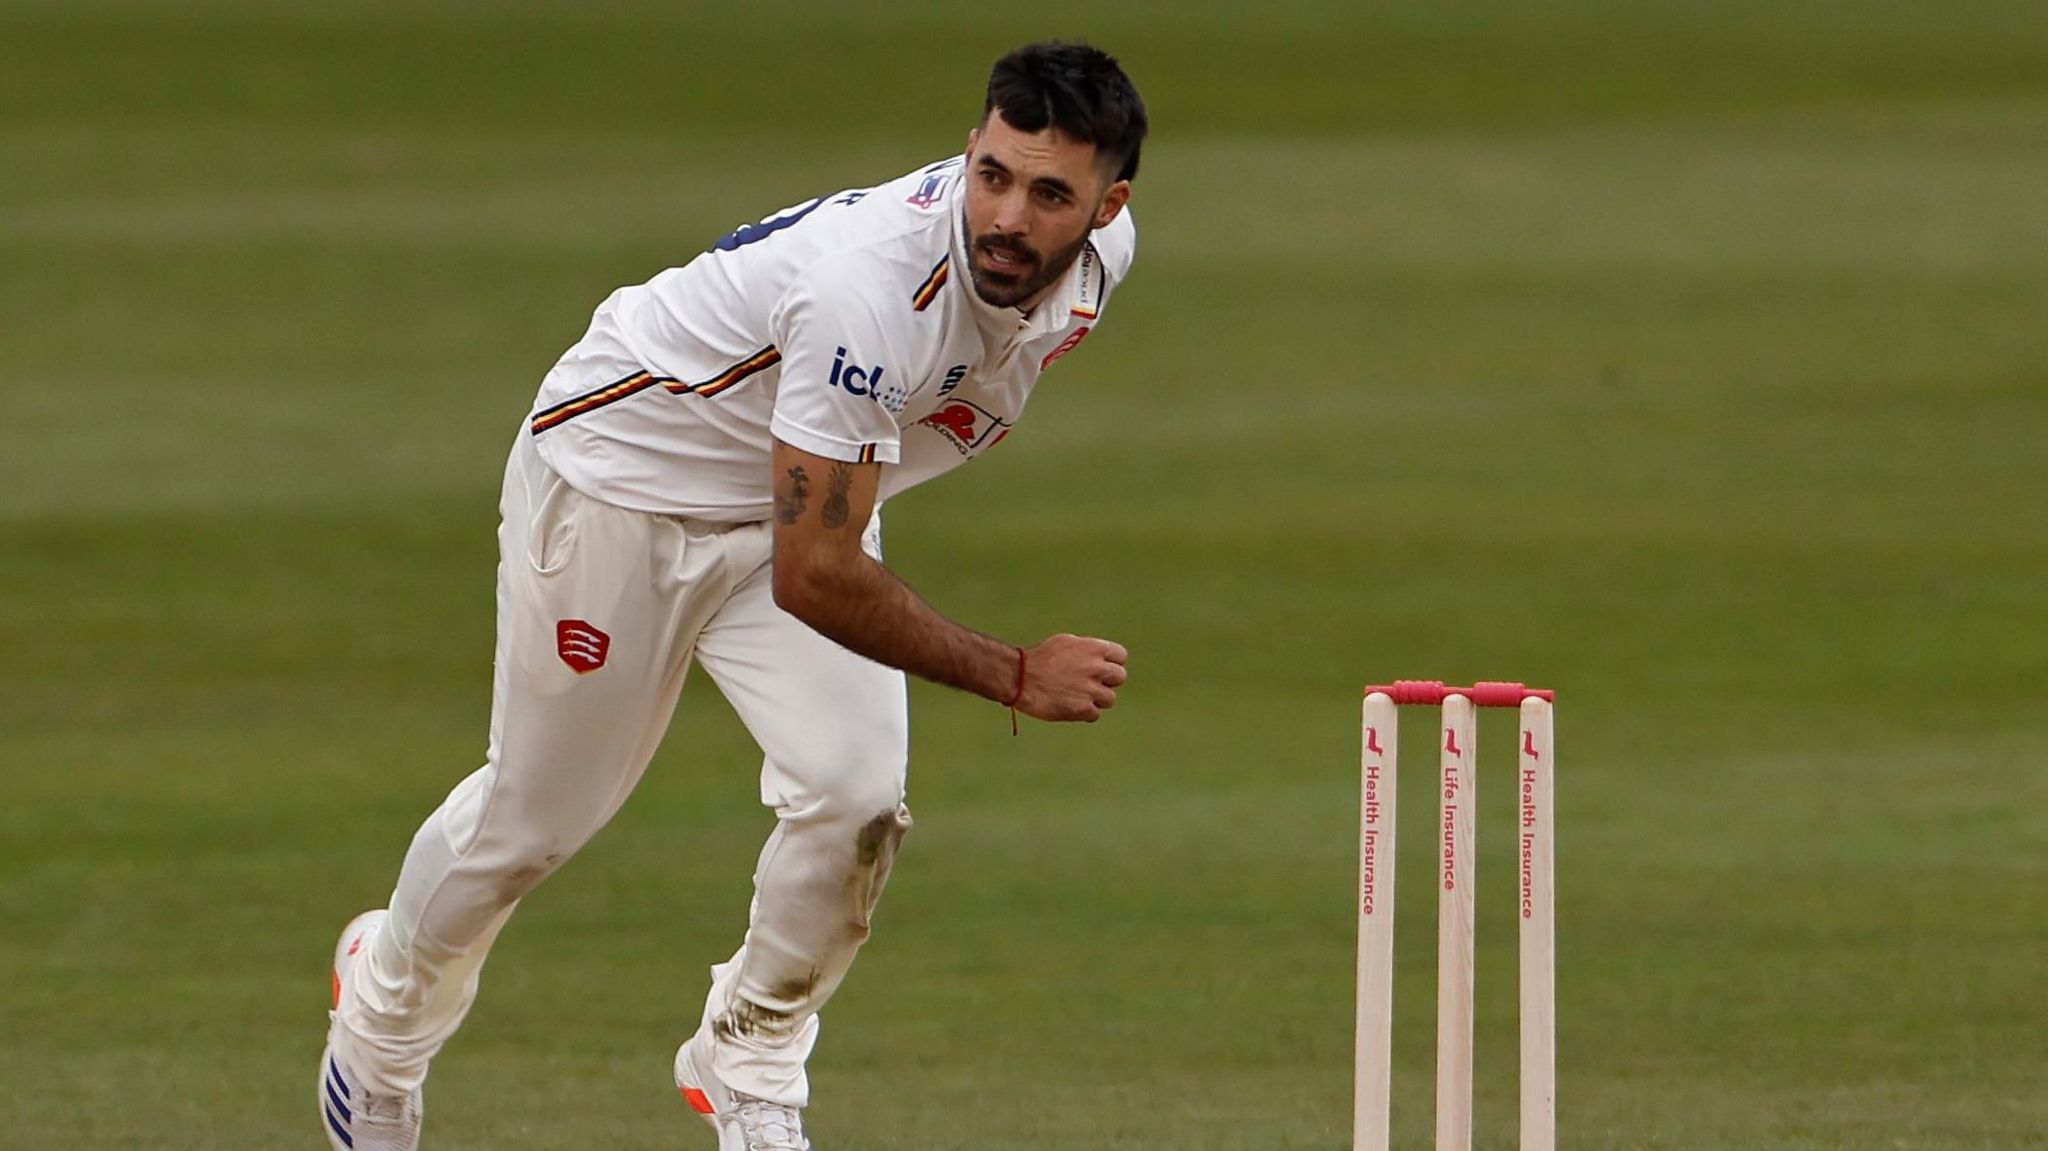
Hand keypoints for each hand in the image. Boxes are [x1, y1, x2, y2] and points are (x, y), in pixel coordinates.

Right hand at [1013, 634, 1127, 722]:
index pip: (1121, 656)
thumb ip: (1088, 650)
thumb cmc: (1040, 658)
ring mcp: (1091, 689)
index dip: (1112, 663)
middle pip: (1120, 677)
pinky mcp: (1083, 708)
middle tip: (1090, 683)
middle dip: (1107, 681)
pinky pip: (1095, 714)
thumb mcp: (1066, 643)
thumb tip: (1101, 658)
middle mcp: (1097, 668)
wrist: (1021, 677)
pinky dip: (1084, 713)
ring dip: (1096, 699)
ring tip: (1077, 696)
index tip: (1101, 668)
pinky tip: (1070, 706)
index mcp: (1094, 648)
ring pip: (1109, 699)